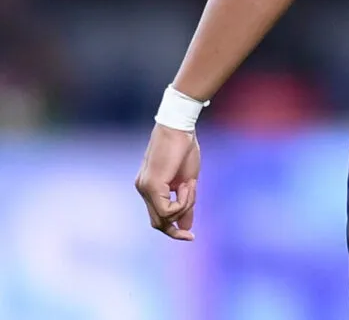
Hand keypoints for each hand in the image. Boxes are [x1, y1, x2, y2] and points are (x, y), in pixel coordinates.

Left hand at [134, 124, 201, 240]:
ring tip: (192, 186)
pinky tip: (188, 186)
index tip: (190, 236)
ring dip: (184, 207)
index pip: (159, 216)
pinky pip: (167, 209)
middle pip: (158, 222)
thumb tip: (186, 228)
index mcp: (150, 187)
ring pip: (164, 217)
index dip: (174, 229)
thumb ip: (186, 203)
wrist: (179, 127)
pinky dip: (182, 202)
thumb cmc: (185, 148)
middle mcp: (143, 189)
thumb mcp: (188, 181)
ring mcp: (144, 188)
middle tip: (191, 232)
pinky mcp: (151, 186)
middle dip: (176, 229)